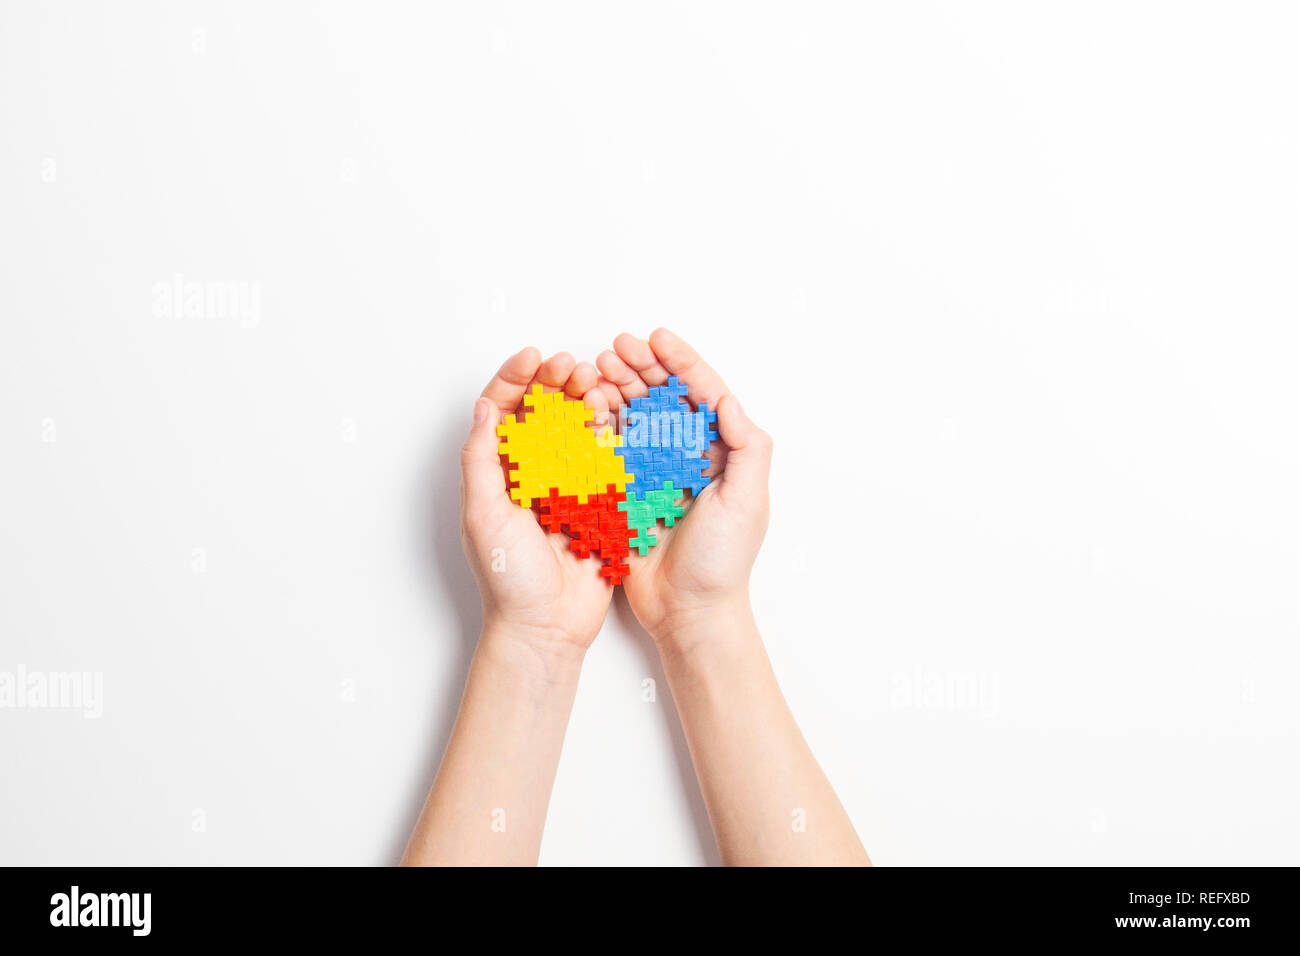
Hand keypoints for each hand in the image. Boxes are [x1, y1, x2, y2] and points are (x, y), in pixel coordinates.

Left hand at [460, 348, 616, 657]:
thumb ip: (482, 461)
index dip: (515, 379)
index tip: (533, 358)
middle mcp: (529, 473)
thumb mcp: (483, 515)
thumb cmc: (508, 579)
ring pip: (573, 427)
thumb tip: (484, 408)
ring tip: (593, 380)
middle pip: (540, 412)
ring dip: (582, 399)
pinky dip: (607, 430)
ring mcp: (564, 484)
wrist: (547, 627)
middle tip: (570, 366)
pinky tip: (613, 411)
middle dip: (553, 382)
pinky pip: (603, 456)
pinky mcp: (596, 499)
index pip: (501, 411)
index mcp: (495, 472)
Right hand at [595, 329, 772, 646]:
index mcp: (722, 454)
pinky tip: (585, 404)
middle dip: (641, 368)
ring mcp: (656, 473)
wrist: (687, 613)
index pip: (702, 395)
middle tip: (615, 346)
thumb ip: (746, 448)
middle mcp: (688, 458)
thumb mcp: (746, 502)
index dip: (680, 362)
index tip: (657, 338)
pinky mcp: (627, 492)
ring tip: (595, 368)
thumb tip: (727, 400)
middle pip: (664, 399)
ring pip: (635, 417)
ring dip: (617, 388)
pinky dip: (599, 423)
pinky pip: (612, 449)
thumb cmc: (722, 563)